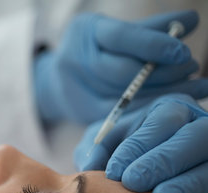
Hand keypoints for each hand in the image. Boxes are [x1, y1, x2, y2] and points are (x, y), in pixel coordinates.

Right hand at [34, 10, 207, 125]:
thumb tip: (190, 20)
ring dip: (163, 92)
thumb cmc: (98, 49)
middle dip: (162, 72)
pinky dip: (149, 108)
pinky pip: (122, 114)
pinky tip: (172, 102)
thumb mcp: (118, 31)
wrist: (57, 81)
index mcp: (86, 32)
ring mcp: (77, 90)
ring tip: (195, 86)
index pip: (121, 37)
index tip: (183, 52)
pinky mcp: (85, 113)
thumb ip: (152, 28)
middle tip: (192, 68)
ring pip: (125, 96)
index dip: (153, 45)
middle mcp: (76, 61)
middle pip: (122, 71)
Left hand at [75, 94, 207, 192]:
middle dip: (163, 161)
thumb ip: (97, 149)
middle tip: (133, 183)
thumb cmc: (124, 156)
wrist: (141, 181)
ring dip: (187, 184)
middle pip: (194, 137)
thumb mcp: (108, 144)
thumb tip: (90, 168)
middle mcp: (199, 127)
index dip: (138, 146)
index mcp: (171, 110)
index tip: (114, 172)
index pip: (162, 121)